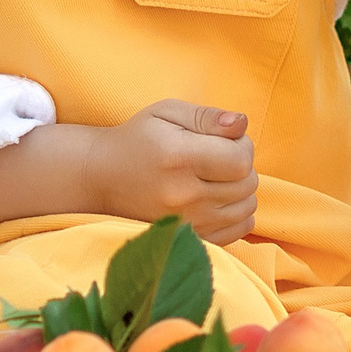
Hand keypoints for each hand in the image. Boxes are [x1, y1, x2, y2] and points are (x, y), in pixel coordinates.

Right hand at [84, 100, 258, 244]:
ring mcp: (186, 222)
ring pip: (247, 207)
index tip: (225, 141)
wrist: (103, 178)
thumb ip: (208, 117)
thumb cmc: (139, 139)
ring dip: (240, 190)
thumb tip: (242, 124)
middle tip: (216, 158)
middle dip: (241, 166)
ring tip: (214, 178)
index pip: (241, 160)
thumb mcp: (168, 113)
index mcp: (177, 158)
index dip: (242, 146)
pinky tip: (216, 199)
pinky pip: (239, 230)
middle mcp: (182, 195)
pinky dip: (237, 213)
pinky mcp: (189, 239)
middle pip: (247, 184)